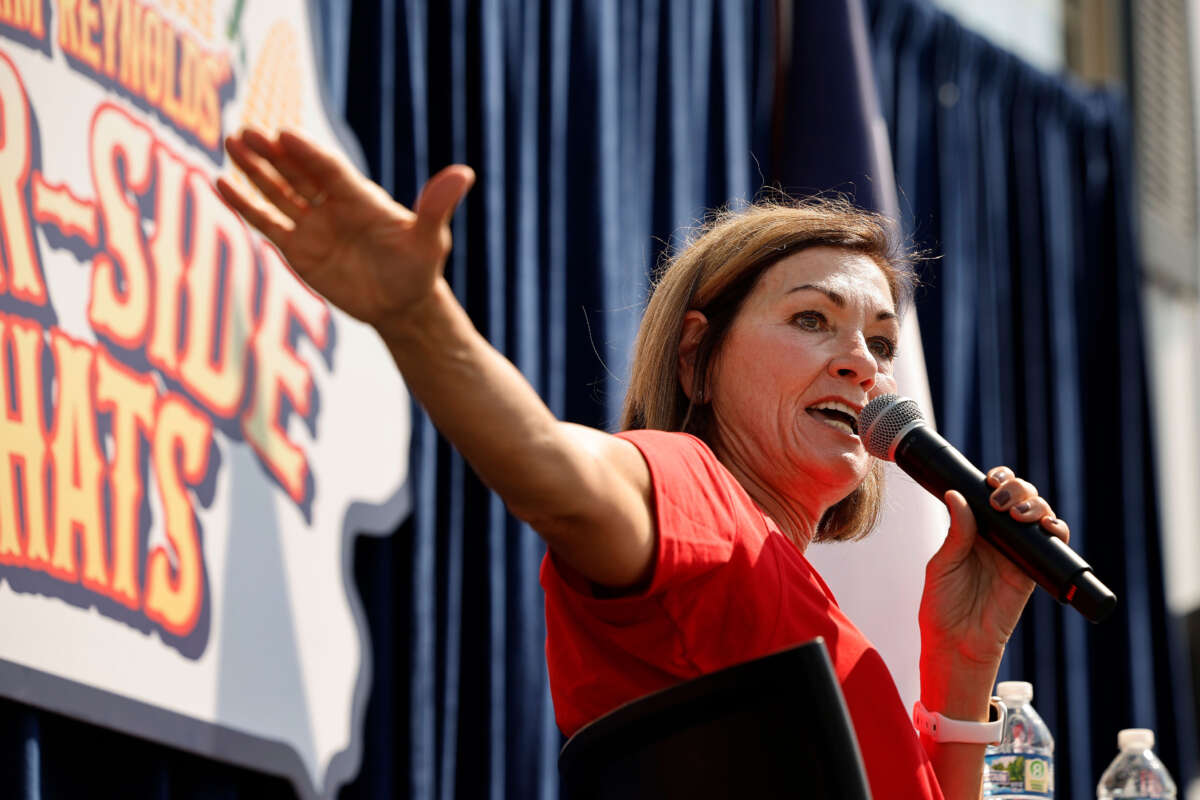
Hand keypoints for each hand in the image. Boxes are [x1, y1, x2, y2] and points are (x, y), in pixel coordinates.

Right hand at [216, 127, 474, 331]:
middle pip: (297, 173)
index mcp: (360, 197)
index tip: (284, 133)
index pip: (329, 170)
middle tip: (245, 130)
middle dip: (272, 154)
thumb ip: (437, 205)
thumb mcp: (430, 239)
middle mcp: (332, 205)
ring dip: (255, 171)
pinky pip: (267, 223)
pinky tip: (221, 183)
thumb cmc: (419, 269)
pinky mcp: (298, 250)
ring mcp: (313, 226)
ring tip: (230, 144)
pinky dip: (245, 205)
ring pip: (278, 193)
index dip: (307, 153)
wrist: (402, 306)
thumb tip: (465, 172)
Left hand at [919, 467, 1069, 675]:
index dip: (997, 481)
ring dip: (1036, 505)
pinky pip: (1052, 547)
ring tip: (1019, 513)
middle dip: (1017, 488)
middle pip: (1019, 498)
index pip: (990, 494)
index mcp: (973, 529)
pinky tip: (1048, 526)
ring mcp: (1017, 553)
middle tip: (1000, 500)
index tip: (990, 479)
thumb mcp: (943, 564)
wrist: (956, 644)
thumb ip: (957, 532)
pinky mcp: (1032, 573)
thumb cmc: (942, 605)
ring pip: (1038, 516)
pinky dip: (1056, 531)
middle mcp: (998, 537)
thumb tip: (957, 495)